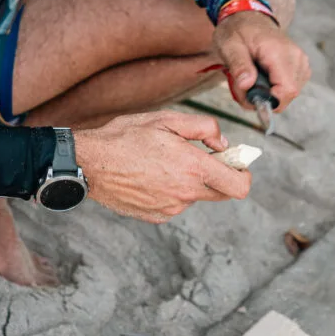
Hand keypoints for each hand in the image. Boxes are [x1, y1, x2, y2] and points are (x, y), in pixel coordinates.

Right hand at [73, 110, 251, 223]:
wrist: (90, 163)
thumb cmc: (126, 137)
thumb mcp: (167, 119)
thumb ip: (204, 128)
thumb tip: (223, 144)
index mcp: (193, 168)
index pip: (239, 186)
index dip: (244, 174)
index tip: (235, 164)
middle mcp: (185, 193)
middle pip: (221, 193)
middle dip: (217, 175)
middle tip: (199, 157)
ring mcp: (171, 208)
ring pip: (195, 196)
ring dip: (189, 182)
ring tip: (162, 163)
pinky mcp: (156, 216)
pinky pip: (175, 204)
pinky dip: (170, 191)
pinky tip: (150, 176)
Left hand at [213, 11, 310, 111]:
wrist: (248, 17)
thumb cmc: (237, 30)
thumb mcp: (229, 46)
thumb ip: (239, 65)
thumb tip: (247, 85)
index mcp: (279, 52)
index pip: (287, 90)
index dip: (269, 101)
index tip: (249, 96)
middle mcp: (296, 57)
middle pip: (288, 95)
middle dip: (264, 98)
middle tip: (242, 86)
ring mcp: (301, 62)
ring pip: (289, 94)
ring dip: (267, 93)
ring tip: (250, 78)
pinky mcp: (300, 66)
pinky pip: (290, 87)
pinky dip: (274, 88)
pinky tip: (261, 77)